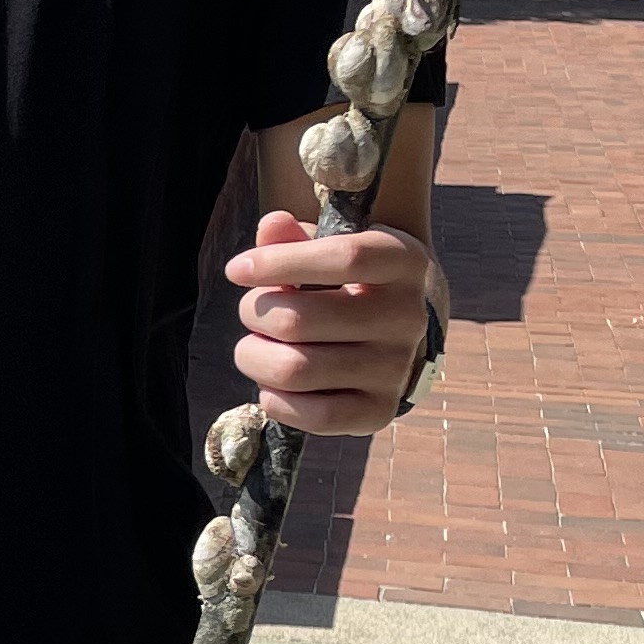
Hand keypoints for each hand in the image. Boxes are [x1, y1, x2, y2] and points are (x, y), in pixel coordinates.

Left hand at [226, 209, 434, 434]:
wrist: (403, 331)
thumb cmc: (353, 280)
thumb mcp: (333, 247)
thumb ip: (297, 237)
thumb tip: (271, 226)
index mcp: (403, 262)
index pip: (344, 258)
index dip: (279, 263)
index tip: (236, 270)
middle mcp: (406, 317)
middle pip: (300, 321)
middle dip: (254, 315)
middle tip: (251, 312)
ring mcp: (396, 368)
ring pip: (296, 370)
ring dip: (254, 358)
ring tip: (254, 347)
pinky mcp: (381, 410)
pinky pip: (315, 417)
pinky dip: (275, 400)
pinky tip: (272, 384)